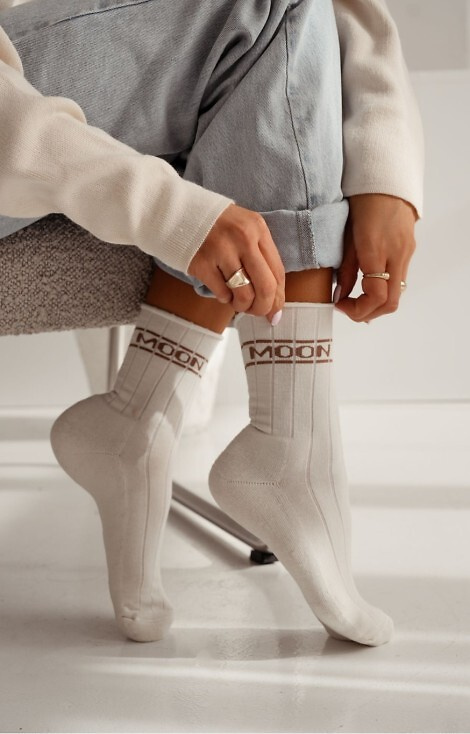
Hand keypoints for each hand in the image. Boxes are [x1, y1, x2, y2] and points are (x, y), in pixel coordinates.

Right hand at [187, 203, 284, 323]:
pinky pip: (222, 293)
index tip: (276, 312)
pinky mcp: (202, 264)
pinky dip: (224, 298)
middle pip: (266, 286)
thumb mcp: (245, 229)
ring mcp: (221, 251)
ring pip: (244, 294)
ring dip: (243, 306)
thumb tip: (274, 297)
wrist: (177, 214)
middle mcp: (243, 238)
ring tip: (237, 302)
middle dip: (264, 307)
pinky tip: (222, 290)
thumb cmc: (216, 226)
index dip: (279, 297)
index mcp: (257, 228)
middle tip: (257, 313)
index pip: (278, 271)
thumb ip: (260, 255)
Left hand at [334, 194, 416, 322]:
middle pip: (390, 303)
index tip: (340, 305)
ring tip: (355, 300)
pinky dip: (384, 291)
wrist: (384, 182)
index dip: (357, 309)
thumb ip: (345, 270)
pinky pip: (398, 281)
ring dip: (376, 304)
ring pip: (396, 294)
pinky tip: (367, 287)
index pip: (375, 296)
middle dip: (368, 313)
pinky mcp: (408, 251)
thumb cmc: (360, 205)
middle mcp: (396, 255)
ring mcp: (406, 254)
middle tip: (348, 309)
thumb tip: (340, 296)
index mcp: (376, 250)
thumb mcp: (345, 238)